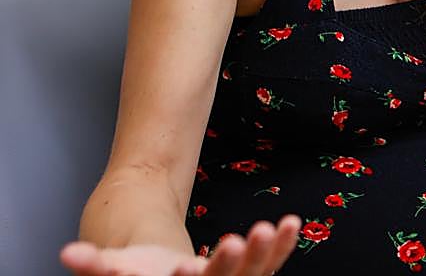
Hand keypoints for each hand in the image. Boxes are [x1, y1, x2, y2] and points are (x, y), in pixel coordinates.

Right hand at [60, 215, 300, 275]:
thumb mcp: (117, 271)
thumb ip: (95, 266)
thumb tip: (67, 253)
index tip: (185, 268)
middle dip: (229, 267)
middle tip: (234, 241)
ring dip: (262, 253)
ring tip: (266, 227)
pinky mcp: (253, 273)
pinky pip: (272, 263)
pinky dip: (282, 246)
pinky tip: (290, 222)